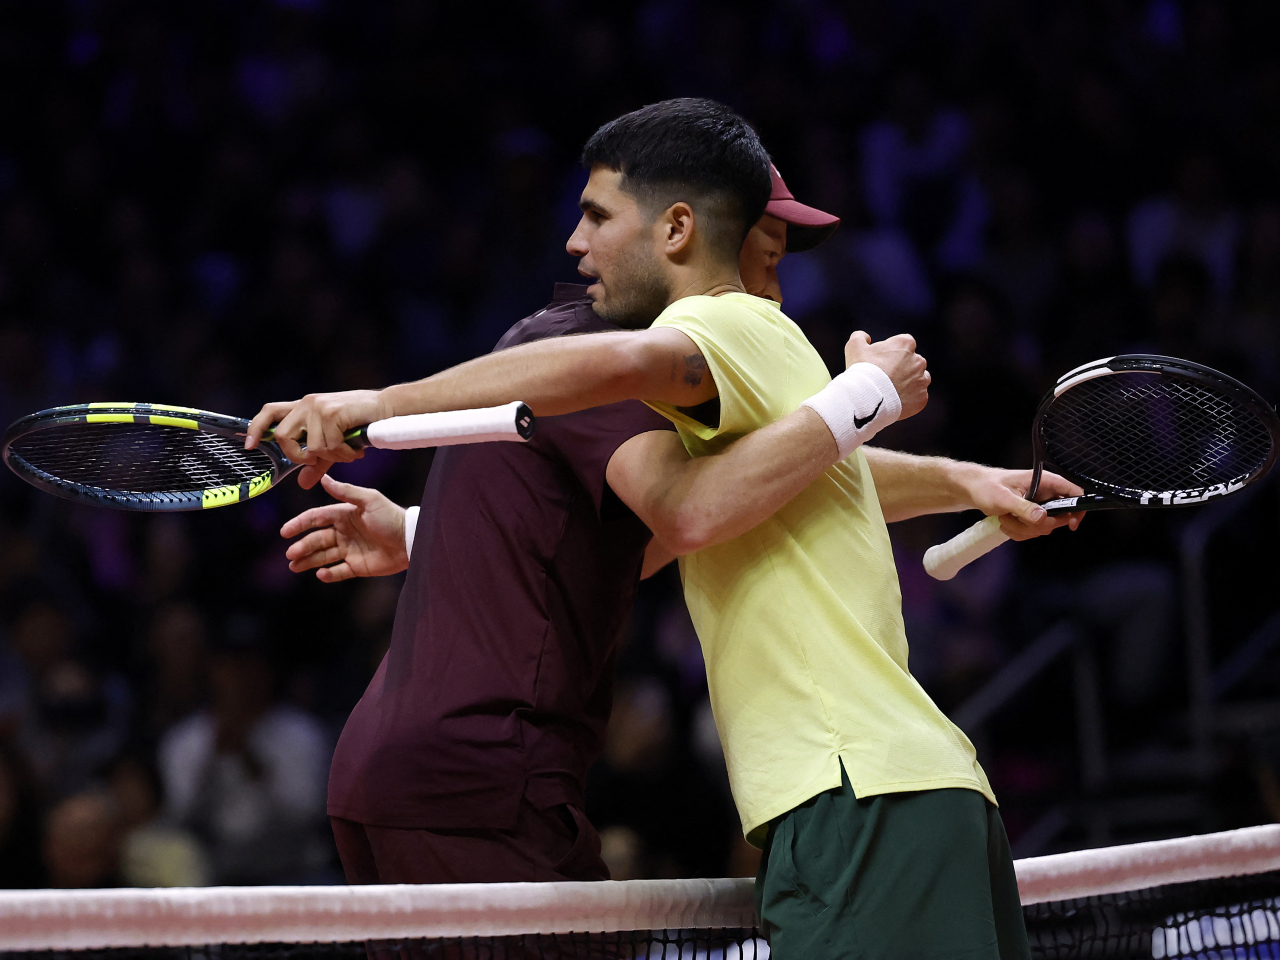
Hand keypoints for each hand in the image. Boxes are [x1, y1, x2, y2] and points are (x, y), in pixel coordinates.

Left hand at [245, 389, 392, 483]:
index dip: (256, 428)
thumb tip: (302, 484)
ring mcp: (319, 407)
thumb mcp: (333, 444)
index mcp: (303, 407)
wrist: (387, 408)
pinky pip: (330, 446)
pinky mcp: (333, 413)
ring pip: (312, 447)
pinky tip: (356, 450)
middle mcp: (307, 404)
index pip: (269, 412)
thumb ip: (316, 462)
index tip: (249, 445)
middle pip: (282, 435)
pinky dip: (344, 454)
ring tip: (349, 453)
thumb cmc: (360, 423)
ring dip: (333, 457)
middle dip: (297, 456)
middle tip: (317, 460)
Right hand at [280, 474, 409, 581]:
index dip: (300, 524)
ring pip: (323, 556)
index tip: (285, 531)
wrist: (412, 540)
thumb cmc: (391, 517)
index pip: (316, 518)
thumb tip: (323, 479)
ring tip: (294, 566)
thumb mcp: (369, 500)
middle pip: (317, 539)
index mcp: (345, 515)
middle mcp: (345, 532)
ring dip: (308, 560)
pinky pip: (339, 571)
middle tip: (290, 555)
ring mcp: (350, 550)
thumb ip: (346, 492)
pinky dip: (329, 574)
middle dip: (302, 547)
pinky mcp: (358, 566)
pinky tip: (320, 574)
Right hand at [844, 331, 929, 419]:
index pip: (904, 344)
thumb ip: (860, 337)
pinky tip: (895, 401)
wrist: (867, 400)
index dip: (892, 352)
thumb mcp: (854, 347)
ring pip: (918, 379)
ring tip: (891, 390)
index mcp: (905, 344)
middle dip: (902, 368)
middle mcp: (918, 360)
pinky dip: (909, 399)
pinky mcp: (922, 398)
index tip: (882, 361)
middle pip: (912, 362)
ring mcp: (922, 380)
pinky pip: (918, 397)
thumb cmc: (862, 371)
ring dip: (909, 383)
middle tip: (885, 377)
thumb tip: (865, 337)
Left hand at [964, 466, 1085, 540]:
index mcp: (1045, 481)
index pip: (1075, 493)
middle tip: (1017, 519)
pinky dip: (1019, 532)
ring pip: (1045, 527)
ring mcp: (1039, 505)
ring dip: (1024, 529)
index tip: (1069, 524)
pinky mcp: (1031, 515)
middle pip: (1060, 517)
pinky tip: (1006, 523)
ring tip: (1006, 518)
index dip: (1078, 509)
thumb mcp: (1003, 498)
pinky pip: (1034, 531)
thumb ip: (1024, 508)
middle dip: (1038, 525)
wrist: (974, 490)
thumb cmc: (987, 487)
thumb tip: (1043, 517)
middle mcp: (1046, 493)